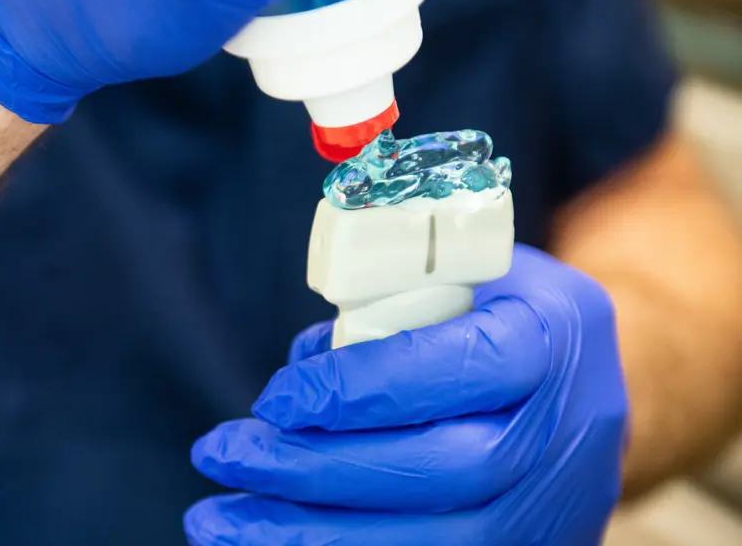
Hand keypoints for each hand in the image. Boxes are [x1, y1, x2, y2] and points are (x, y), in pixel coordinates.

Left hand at [186, 245, 628, 544]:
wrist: (574, 382)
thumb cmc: (492, 311)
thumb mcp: (451, 272)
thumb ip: (383, 305)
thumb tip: (302, 371)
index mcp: (554, 335)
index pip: (462, 366)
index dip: (359, 389)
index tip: (273, 399)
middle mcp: (569, 429)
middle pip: (448, 470)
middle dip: (317, 470)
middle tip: (222, 454)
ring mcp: (559, 504)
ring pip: (440, 542)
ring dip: (311, 537)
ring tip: (218, 522)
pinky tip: (267, 545)